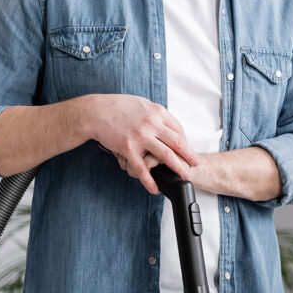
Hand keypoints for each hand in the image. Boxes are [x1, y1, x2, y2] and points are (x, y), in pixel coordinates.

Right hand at [83, 94, 199, 193]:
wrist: (95, 111)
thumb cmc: (118, 106)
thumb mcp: (142, 104)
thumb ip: (156, 115)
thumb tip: (168, 124)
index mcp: (157, 112)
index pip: (178, 129)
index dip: (186, 141)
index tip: (188, 150)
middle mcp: (152, 124)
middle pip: (178, 142)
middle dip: (189, 155)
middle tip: (197, 164)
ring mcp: (141, 137)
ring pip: (165, 156)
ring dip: (178, 167)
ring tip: (185, 176)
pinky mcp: (128, 148)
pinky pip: (142, 168)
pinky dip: (150, 180)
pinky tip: (155, 189)